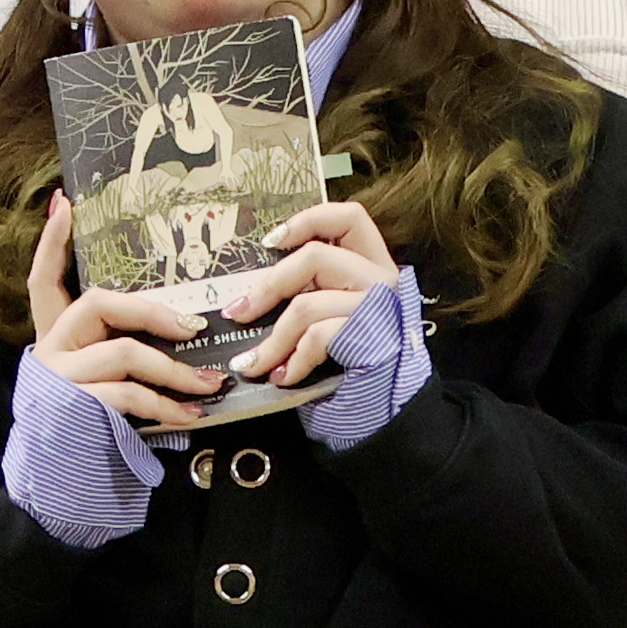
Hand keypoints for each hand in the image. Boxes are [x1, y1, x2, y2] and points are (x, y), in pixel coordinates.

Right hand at [28, 193, 225, 428]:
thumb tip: (183, 332)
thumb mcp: (99, 384)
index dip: (52, 242)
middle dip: (154, 313)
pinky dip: (167, 404)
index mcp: (54, 339)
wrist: (55, 486)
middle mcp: (50, 351)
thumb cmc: (88, 430)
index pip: (42, 281)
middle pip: (98, 305)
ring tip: (210, 384)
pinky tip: (190, 413)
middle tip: (195, 327)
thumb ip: (120, 354)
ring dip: (175, 370)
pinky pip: (129, 394)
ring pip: (125, 353)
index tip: (65, 203)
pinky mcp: (75, 408)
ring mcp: (60, 379)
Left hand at [219, 199, 399, 392]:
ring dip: (272, 340)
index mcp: (375, 265)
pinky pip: (317, 338)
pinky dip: (292, 360)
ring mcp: (380, 309)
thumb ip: (311, 293)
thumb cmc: (355, 364)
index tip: (270, 243)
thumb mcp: (334, 315)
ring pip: (308, 304)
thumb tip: (250, 296)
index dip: (308, 221)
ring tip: (253, 363)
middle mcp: (382, 281)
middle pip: (314, 257)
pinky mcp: (372, 337)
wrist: (388, 409)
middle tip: (237, 312)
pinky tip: (283, 376)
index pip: (350, 218)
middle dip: (267, 286)